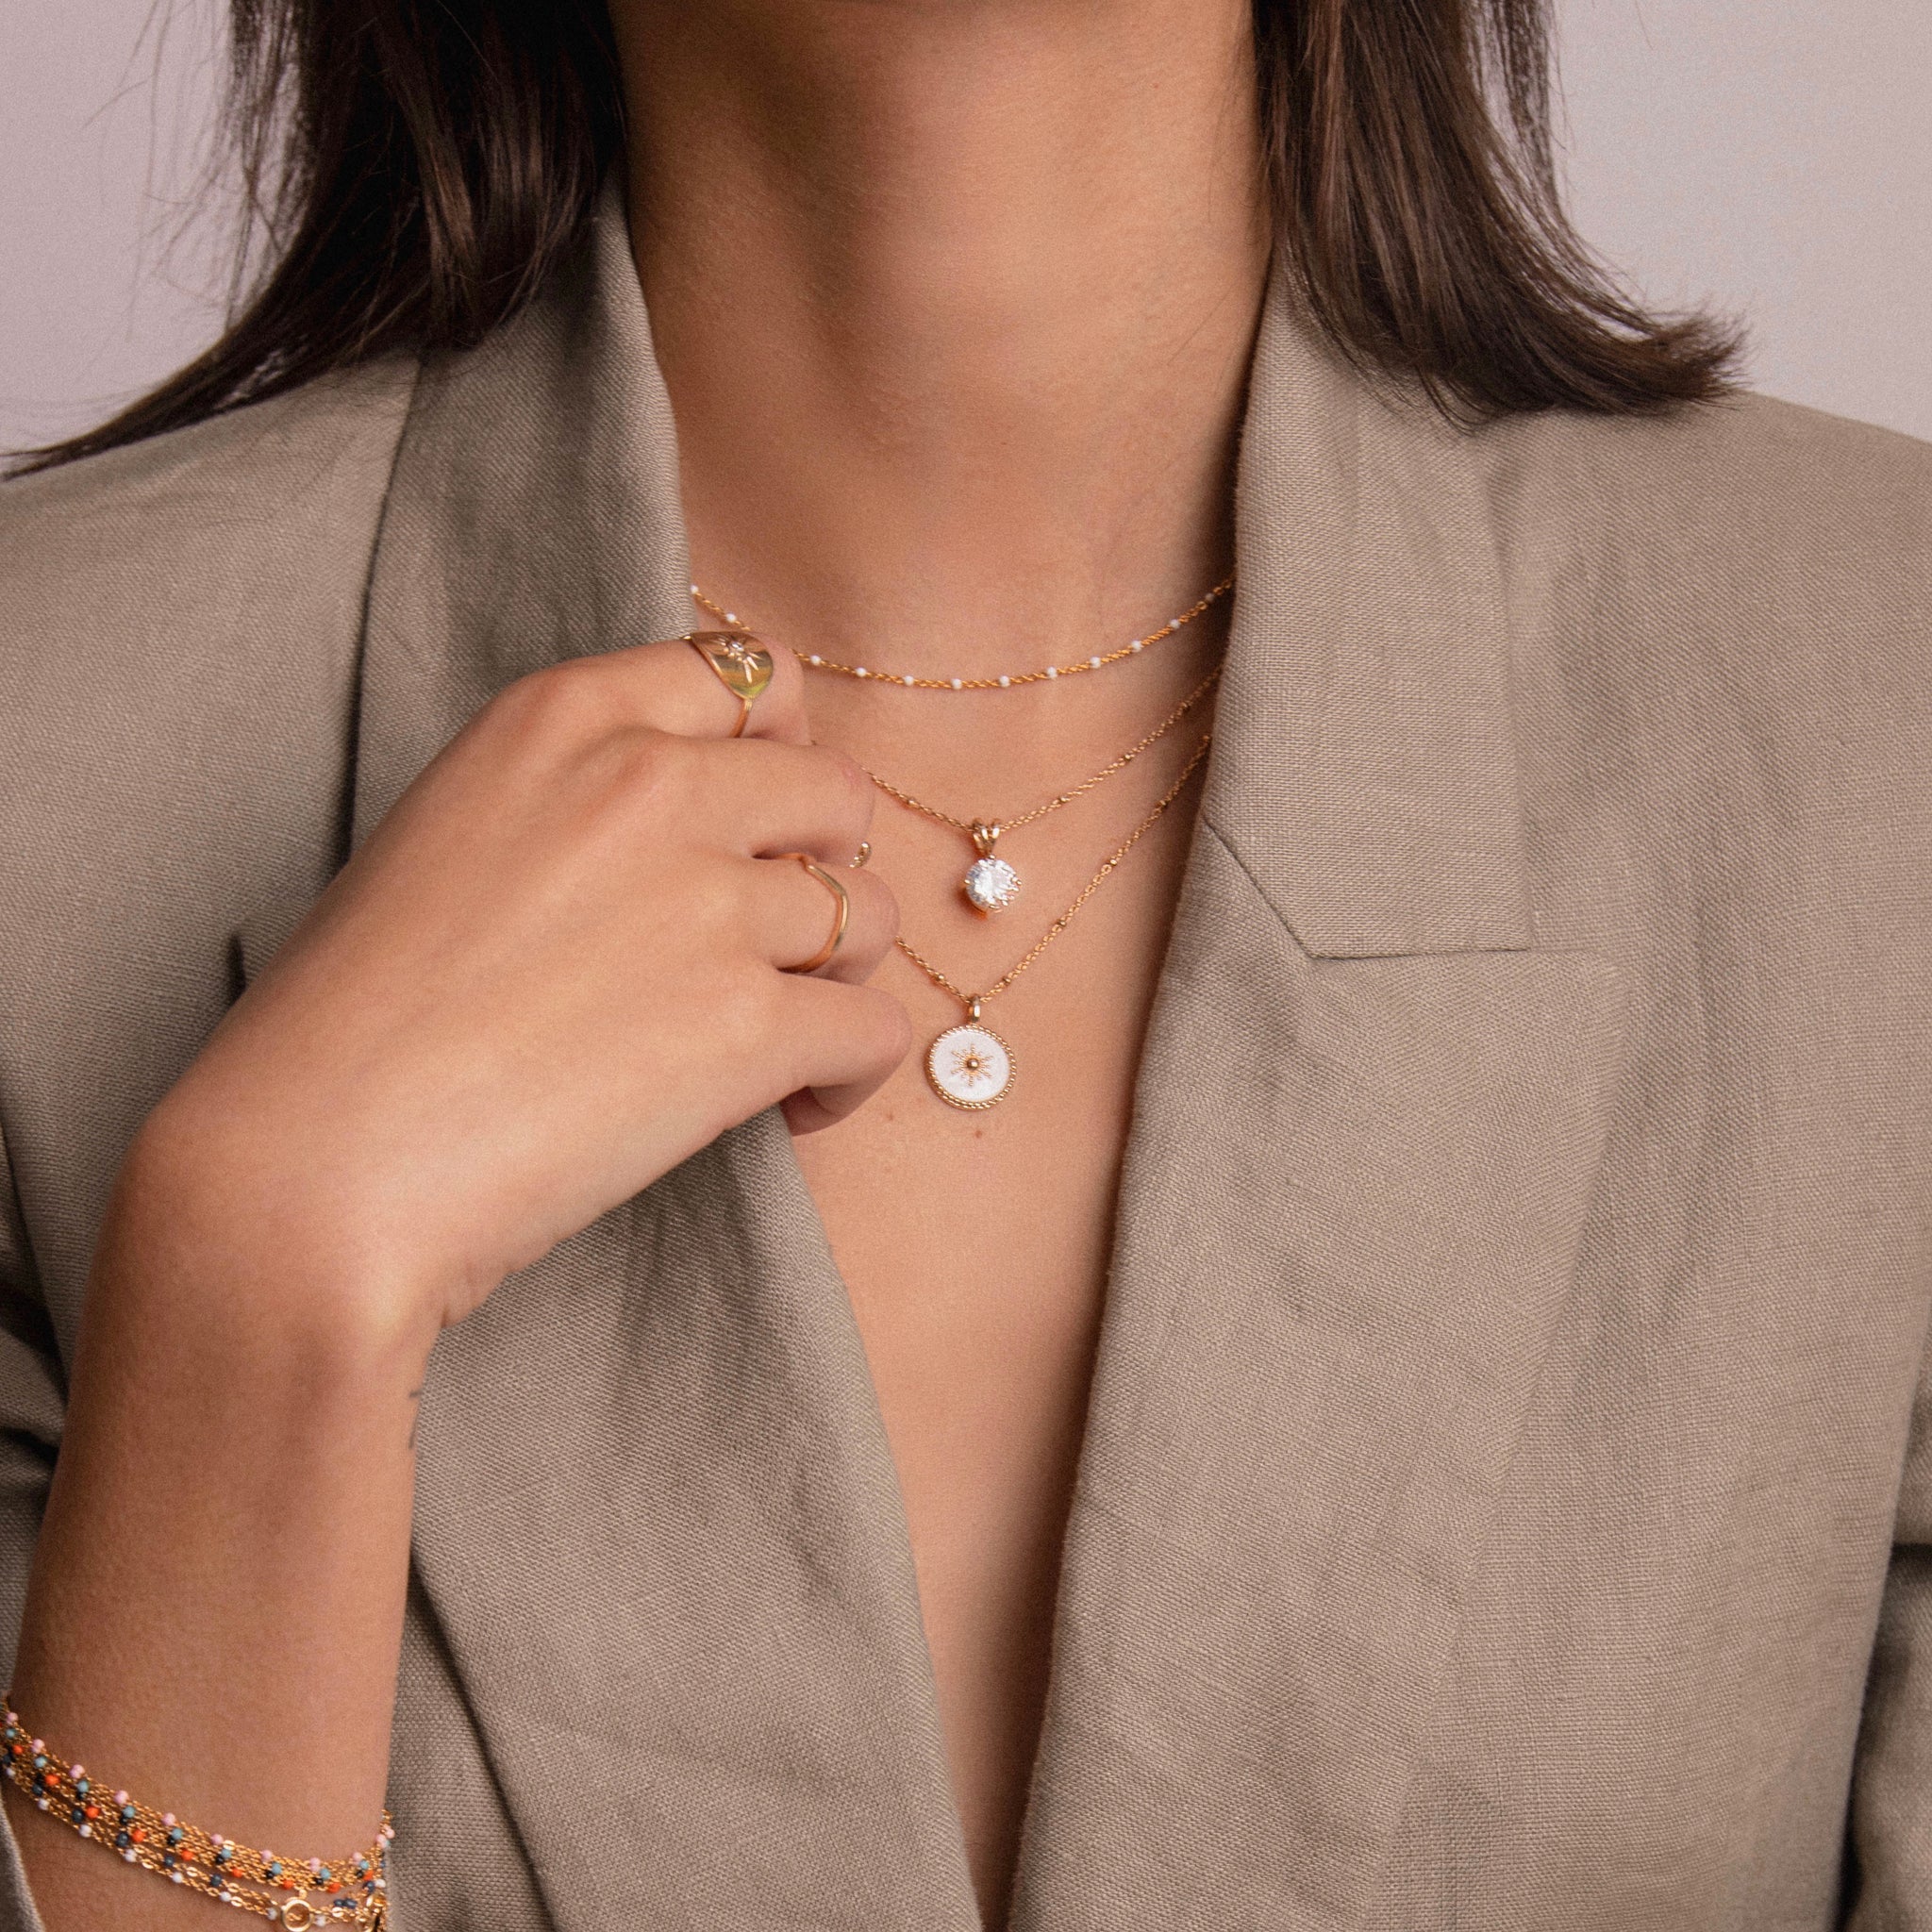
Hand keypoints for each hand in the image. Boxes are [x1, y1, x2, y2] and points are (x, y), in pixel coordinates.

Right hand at [131, 638, 906, 1342]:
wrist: (316, 1161)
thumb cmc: (355, 1019)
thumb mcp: (452, 832)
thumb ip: (579, 800)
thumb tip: (696, 837)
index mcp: (564, 717)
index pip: (750, 679)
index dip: (782, 751)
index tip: (767, 820)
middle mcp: (651, 784)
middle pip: (838, 792)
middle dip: (827, 869)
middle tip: (775, 945)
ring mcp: (709, 900)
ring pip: (870, 916)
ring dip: (839, 979)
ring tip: (776, 1041)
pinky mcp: (747, 1024)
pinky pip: (874, 1031)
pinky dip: (850, 1076)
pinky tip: (791, 1107)